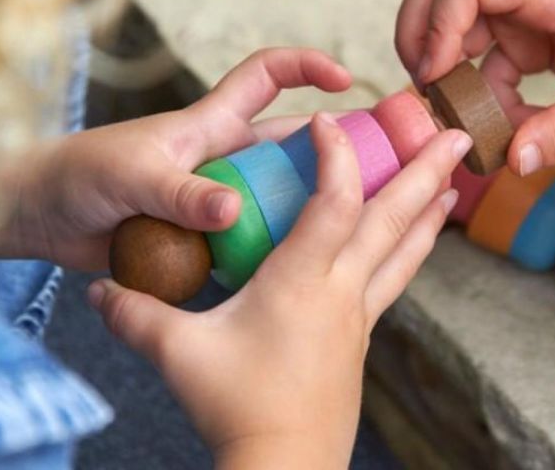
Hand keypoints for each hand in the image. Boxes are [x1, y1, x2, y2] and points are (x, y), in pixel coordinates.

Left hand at [0, 48, 350, 268]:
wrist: (46, 219)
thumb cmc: (83, 175)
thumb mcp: (130, 176)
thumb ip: (179, 192)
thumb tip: (233, 210)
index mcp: (212, 126)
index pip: (266, 78)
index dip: (308, 68)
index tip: (345, 82)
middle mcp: (227, 161)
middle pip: (293, 148)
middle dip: (335, 152)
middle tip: (382, 176)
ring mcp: (220, 202)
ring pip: (281, 202)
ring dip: (312, 212)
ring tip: (356, 232)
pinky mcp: (210, 239)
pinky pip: (255, 245)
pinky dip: (277, 255)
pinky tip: (302, 275)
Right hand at [87, 114, 469, 467]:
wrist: (284, 464)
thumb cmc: (236, 406)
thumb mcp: (177, 353)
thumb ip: (136, 315)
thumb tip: (95, 293)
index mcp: (301, 281)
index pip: (333, 202)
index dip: (336, 154)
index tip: (329, 120)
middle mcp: (341, 290)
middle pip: (393, 218)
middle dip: (426, 170)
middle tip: (459, 134)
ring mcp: (358, 314)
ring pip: (406, 251)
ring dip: (431, 210)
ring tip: (454, 181)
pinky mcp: (360, 336)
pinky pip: (395, 279)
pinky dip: (411, 250)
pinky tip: (415, 242)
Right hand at [395, 0, 554, 174]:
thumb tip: (514, 160)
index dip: (437, 24)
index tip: (436, 76)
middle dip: (417, 37)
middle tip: (425, 87)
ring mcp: (511, 18)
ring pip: (444, 26)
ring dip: (441, 72)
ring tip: (459, 115)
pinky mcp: (512, 44)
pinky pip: (472, 64)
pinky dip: (474, 96)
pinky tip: (501, 123)